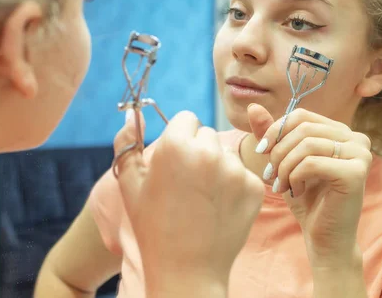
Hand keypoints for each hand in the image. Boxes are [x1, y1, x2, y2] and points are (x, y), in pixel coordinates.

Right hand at [114, 110, 263, 295]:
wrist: (186, 270)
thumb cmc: (152, 226)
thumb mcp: (129, 183)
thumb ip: (126, 141)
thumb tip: (132, 112)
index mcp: (176, 144)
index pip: (186, 118)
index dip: (179, 139)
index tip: (175, 161)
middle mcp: (208, 151)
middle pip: (207, 134)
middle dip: (198, 151)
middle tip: (187, 183)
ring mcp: (235, 169)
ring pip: (226, 154)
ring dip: (217, 167)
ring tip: (202, 199)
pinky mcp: (254, 187)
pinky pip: (243, 173)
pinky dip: (234, 186)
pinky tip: (219, 208)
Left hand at [248, 104, 371, 267]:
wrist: (324, 237)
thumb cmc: (305, 199)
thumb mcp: (283, 161)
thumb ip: (271, 134)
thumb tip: (253, 106)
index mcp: (340, 131)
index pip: (301, 115)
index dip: (276, 129)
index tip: (261, 151)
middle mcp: (356, 138)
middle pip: (303, 128)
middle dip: (279, 152)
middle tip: (270, 175)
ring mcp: (360, 154)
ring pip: (306, 144)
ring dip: (285, 166)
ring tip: (281, 185)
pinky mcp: (357, 172)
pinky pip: (312, 162)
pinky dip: (295, 177)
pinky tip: (296, 192)